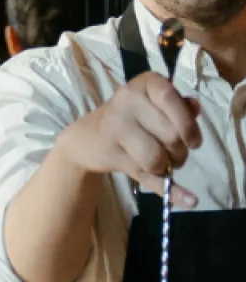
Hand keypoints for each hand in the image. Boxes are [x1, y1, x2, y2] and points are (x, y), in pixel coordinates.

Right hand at [57, 71, 202, 206]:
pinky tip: (186, 198)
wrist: (85, 138)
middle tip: (174, 154)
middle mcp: (127, 99)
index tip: (193, 142)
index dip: (189, 125)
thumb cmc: (130, 120)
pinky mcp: (110, 151)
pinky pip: (146, 174)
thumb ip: (179, 108)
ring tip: (162, 164)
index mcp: (146, 84)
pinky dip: (169, 190)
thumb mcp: (155, 108)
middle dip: (180, 152)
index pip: (173, 100)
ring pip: (157, 158)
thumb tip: (196, 108)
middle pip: (171, 135)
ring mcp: (115, 124)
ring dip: (167, 167)